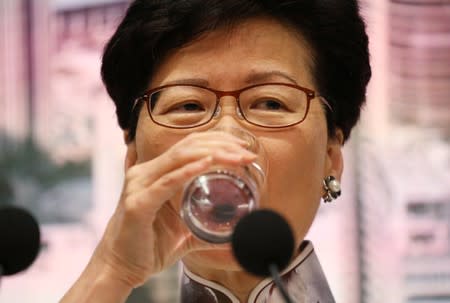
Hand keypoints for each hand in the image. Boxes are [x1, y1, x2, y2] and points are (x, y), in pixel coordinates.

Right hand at [92, 130, 256, 287]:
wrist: (119, 268)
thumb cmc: (147, 247)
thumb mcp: (181, 232)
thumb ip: (202, 229)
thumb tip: (229, 236)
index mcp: (154, 173)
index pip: (188, 146)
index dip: (216, 140)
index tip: (242, 147)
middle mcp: (145, 173)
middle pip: (187, 146)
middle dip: (221, 144)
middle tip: (246, 151)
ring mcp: (139, 185)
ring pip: (180, 157)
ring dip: (213, 154)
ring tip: (238, 156)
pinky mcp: (139, 203)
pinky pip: (167, 182)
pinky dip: (188, 171)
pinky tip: (208, 164)